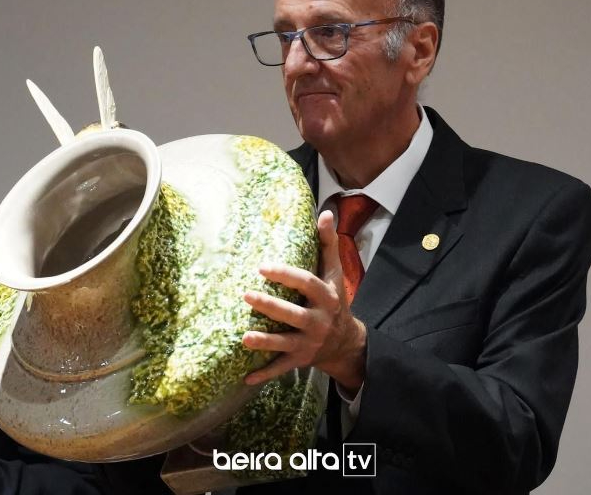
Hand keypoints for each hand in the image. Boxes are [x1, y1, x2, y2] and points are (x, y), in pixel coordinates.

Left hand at [242, 210, 366, 392]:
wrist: (346, 342)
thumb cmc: (334, 300)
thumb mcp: (334, 273)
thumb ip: (328, 244)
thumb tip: (326, 212)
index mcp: (327, 298)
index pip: (307, 284)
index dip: (286, 275)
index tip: (262, 267)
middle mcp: (319, 322)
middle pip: (294, 315)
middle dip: (271, 307)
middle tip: (246, 296)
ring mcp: (309, 343)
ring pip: (285, 343)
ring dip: (265, 342)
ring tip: (244, 337)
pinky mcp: (300, 360)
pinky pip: (281, 369)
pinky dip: (265, 375)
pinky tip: (246, 377)